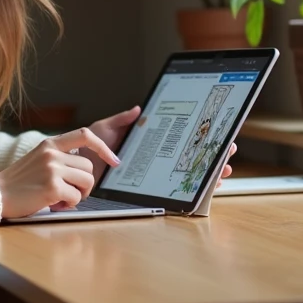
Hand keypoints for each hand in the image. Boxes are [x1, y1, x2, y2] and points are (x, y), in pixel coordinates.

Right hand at [0, 128, 120, 217]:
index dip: (104, 148)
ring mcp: (52, 169)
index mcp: (49, 143)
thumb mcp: (38, 159)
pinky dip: (68, 205)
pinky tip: (53, 204)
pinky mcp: (52, 187)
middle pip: (89, 167)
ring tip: (60, 198)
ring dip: (78, 195)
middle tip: (70, 193)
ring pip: (87, 182)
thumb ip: (60, 157)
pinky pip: (76, 198)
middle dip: (85, 184)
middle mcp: (52, 153)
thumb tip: (87, 168)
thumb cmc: (19, 182)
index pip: (85, 135)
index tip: (114, 160)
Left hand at [79, 105, 238, 184]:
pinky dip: (193, 192)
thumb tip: (138, 109)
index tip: (217, 133)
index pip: (178, 141)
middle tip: (229, 150)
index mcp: (146, 145)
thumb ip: (122, 121)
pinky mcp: (146, 192)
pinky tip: (208, 189)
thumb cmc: (86, 151)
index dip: (198, 138)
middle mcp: (153, 162)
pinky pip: (174, 193)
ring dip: (209, 174)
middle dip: (212, 155)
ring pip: (187, 177)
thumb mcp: (103, 130)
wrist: (74, 170)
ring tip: (224, 170)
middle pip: (189, 159)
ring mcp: (151, 178)